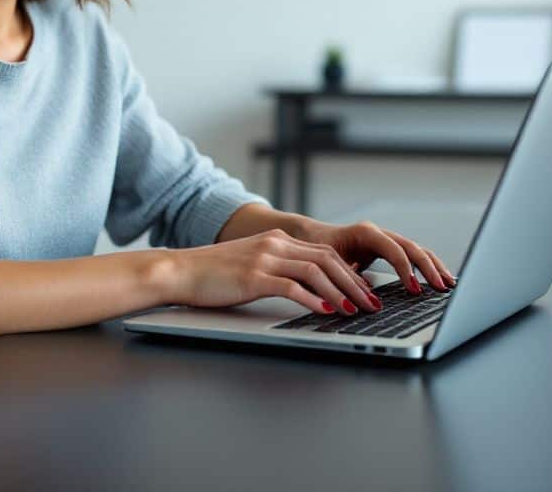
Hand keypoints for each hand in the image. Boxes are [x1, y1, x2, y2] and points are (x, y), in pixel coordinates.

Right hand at [164, 229, 383, 315]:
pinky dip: (313, 299)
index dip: (350, 273)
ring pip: (315, 271)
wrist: (179, 271)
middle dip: (354, 284)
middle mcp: (275, 244)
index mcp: (277, 240)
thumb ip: (278, 270)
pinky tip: (326, 311)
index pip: (325, 253)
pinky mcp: (253, 276)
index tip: (365, 291)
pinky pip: (292, 286)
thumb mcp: (251, 265)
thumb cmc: (213, 275)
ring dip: (341, 292)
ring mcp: (264, 258)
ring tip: (356, 310)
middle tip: (372, 304)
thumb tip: (308, 290)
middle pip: (327, 260)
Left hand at [296, 220, 456, 293]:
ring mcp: (384, 240)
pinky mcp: (387, 250)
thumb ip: (346, 276)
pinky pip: (412, 256)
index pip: (394, 250)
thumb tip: (367, 295)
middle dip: (429, 268)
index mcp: (365, 232)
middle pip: (412, 247)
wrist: (308, 237)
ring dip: (434, 267)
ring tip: (450, 284)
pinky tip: (439, 280)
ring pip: (417, 250)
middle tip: (442, 288)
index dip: (406, 269)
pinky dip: (427, 267)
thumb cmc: (314, 250)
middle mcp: (378, 233)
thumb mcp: (327, 263)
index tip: (414, 290)